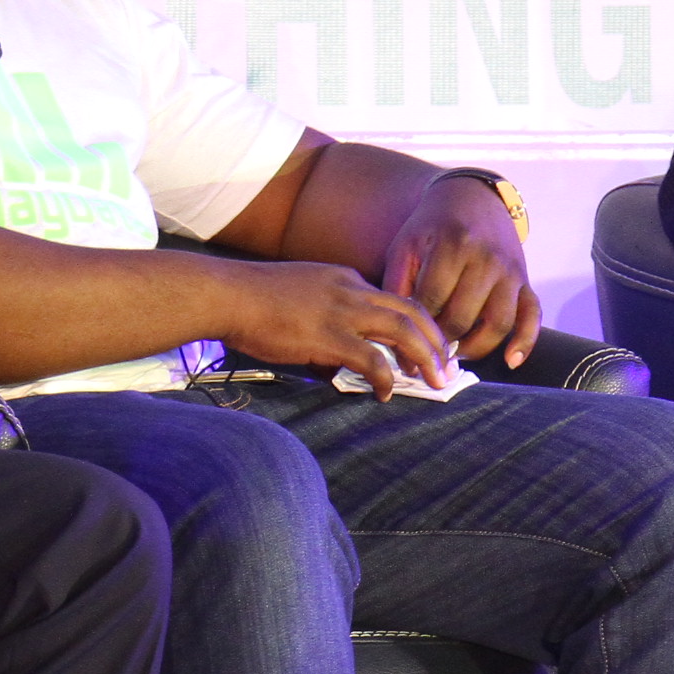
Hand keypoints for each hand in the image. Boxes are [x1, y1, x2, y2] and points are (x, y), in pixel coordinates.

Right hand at [215, 259, 456, 400]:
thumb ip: (324, 320)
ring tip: (434, 381)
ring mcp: (340, 311)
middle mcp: (350, 290)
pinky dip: (386, 378)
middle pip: (411, 312)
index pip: (394, 300)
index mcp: (345, 279)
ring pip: (402, 331)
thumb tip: (334, 361)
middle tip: (446, 367)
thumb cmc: (252, 301)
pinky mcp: (326, 335)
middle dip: (436, 341)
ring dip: (424, 358)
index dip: (418, 326)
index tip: (428, 348)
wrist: (226, 294)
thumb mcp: (300, 297)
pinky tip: (385, 393)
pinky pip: (371, 359)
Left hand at [384, 176, 543, 368]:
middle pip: (462, 317)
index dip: (415, 328)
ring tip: (455, 353)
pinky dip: (525, 341)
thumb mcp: (406, 246)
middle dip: (441, 341)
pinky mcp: (525, 279)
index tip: (404, 344)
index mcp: (453, 247)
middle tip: (427, 351)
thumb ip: (397, 286)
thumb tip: (397, 337)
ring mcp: (510, 271)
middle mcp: (486, 259)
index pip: (431, 301)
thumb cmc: (431, 227)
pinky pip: (532, 315)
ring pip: (498, 323)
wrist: (471, 197)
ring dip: (475, 347)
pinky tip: (511, 361)